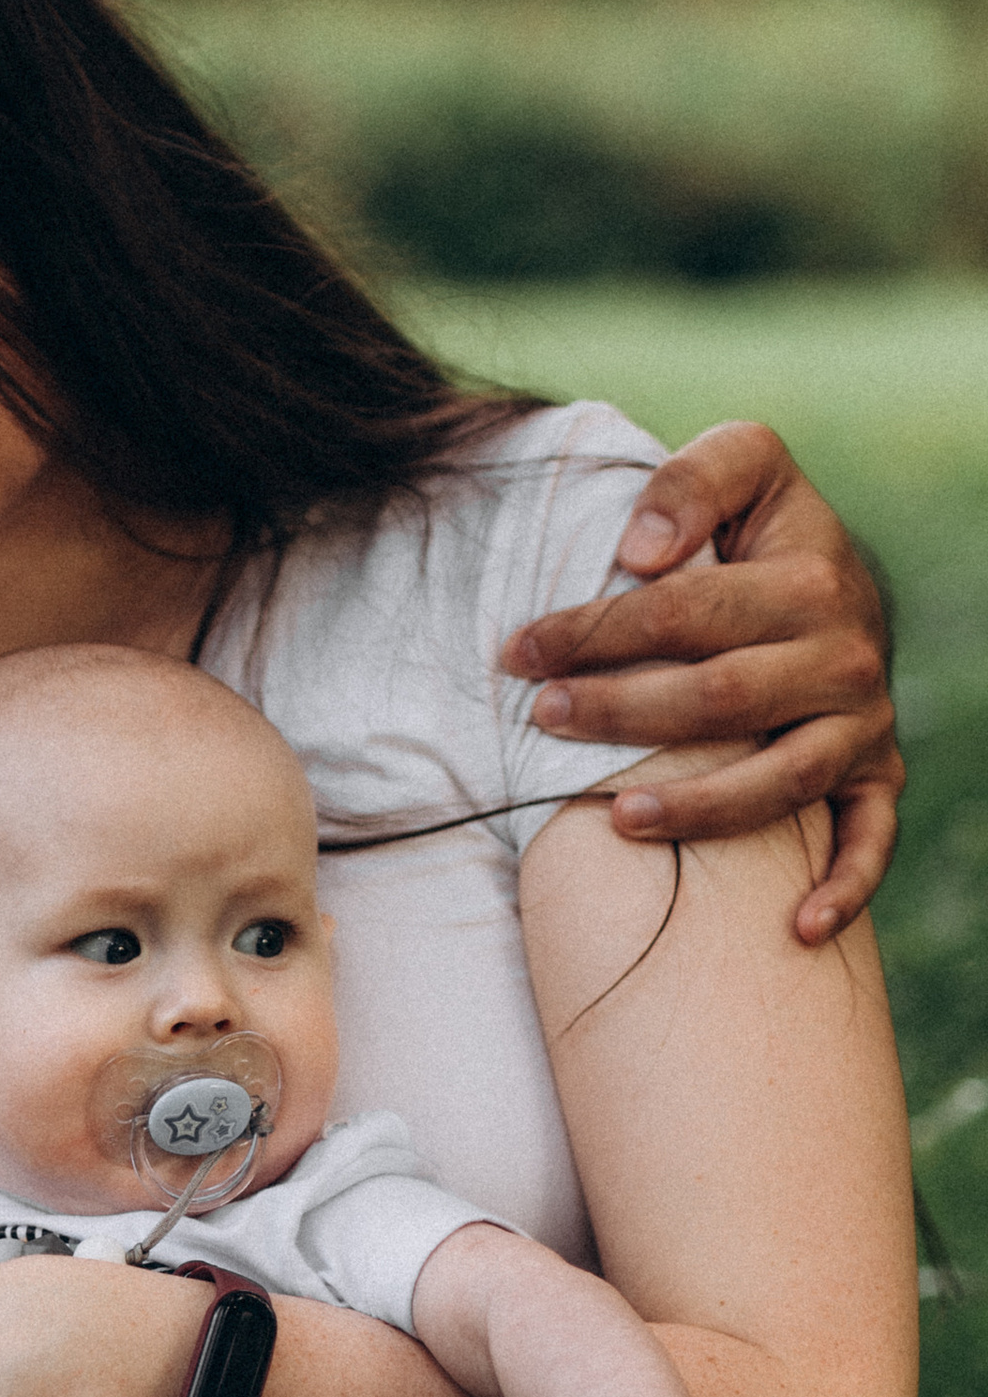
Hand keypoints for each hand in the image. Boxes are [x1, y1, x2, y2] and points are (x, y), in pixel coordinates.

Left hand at [503, 419, 897, 945]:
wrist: (843, 578)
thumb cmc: (763, 529)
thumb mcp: (744, 467)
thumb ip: (693, 483)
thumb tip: (637, 552)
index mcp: (809, 579)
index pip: (685, 612)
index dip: (595, 632)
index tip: (519, 651)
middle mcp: (846, 657)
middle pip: (719, 699)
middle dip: (620, 713)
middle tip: (540, 719)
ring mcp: (864, 724)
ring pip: (780, 781)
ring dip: (698, 807)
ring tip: (615, 818)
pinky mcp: (877, 774)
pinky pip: (870, 841)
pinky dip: (844, 890)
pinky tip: (794, 928)